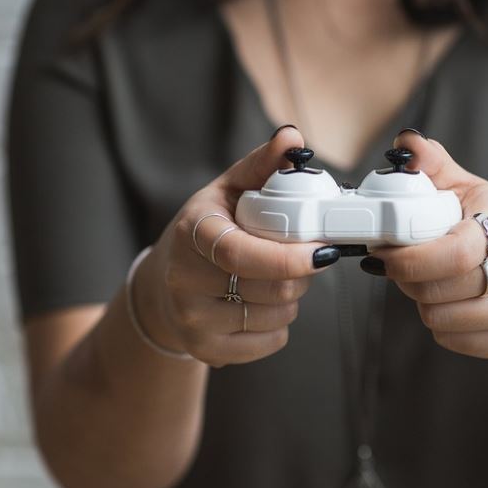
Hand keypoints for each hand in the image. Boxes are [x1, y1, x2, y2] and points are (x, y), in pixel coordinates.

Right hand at [135, 126, 339, 366]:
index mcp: (193, 233)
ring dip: (293, 298)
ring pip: (276, 316)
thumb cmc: (208, 229)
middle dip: (302, 273)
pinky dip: (280, 325)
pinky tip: (264, 305)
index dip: (288, 258)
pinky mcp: (205, 351)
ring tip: (278, 279)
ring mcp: (192, 320)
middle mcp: (185, 279)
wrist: (164, 284)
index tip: (324, 250)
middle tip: (304, 257)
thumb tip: (293, 137)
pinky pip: (270, 342)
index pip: (241, 254)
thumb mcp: (228, 191)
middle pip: (271, 289)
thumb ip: (262, 165)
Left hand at [366, 131, 487, 359]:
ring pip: (440, 319)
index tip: (384, 254)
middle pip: (437, 290)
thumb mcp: (469, 190)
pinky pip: (452, 341)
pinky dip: (440, 326)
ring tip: (429, 282)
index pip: (453, 254)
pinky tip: (449, 304)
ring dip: (422, 303)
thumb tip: (405, 143)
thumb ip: (433, 165)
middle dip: (407, 279)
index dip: (409, 259)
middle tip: (401, 266)